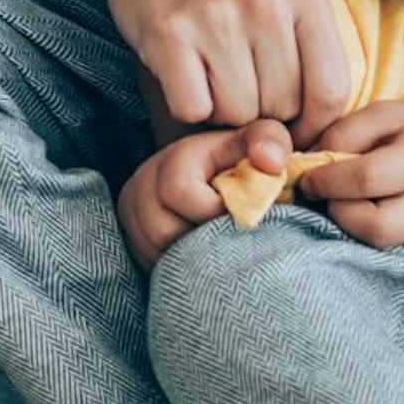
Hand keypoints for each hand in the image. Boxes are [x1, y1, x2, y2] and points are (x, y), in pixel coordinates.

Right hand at [88, 0, 359, 137]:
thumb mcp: (287, 14)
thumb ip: (310, 70)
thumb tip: (303, 147)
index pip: (331, 93)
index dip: (313, 126)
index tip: (293, 127)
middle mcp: (265, 4)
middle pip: (283, 108)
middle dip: (262, 112)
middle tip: (239, 83)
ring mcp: (216, 17)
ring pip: (238, 114)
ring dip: (222, 113)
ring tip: (210, 77)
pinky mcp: (168, 34)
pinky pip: (193, 109)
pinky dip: (188, 107)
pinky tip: (184, 78)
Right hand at [120, 119, 294, 268]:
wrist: (222, 170)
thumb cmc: (246, 157)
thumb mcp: (262, 140)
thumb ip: (270, 142)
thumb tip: (271, 163)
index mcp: (175, 157)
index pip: (178, 192)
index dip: (212, 211)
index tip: (238, 214)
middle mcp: (144, 180)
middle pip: (162, 230)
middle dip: (203, 240)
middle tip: (229, 235)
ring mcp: (133, 208)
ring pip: (154, 249)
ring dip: (189, 255)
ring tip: (218, 243)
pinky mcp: (132, 230)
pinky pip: (148, 259)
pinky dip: (176, 263)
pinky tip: (200, 251)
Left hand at [291, 101, 403, 247]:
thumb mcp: (382, 114)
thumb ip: (344, 133)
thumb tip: (310, 164)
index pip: (367, 179)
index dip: (328, 180)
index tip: (307, 176)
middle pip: (376, 228)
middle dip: (338, 212)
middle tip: (327, 193)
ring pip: (377, 243)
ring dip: (347, 223)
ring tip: (343, 199)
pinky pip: (383, 245)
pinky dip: (361, 228)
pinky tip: (359, 207)